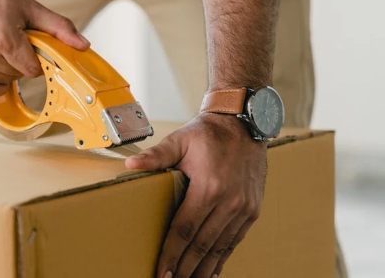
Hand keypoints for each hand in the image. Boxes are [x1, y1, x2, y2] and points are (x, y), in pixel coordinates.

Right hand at [0, 0, 89, 98]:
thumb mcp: (30, 8)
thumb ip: (59, 28)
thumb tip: (83, 45)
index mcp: (3, 38)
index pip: (32, 70)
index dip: (35, 61)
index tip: (29, 47)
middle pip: (16, 76)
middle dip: (19, 62)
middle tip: (10, 40)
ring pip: (1, 82)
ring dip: (4, 70)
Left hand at [125, 112, 266, 277]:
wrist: (244, 122)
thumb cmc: (208, 132)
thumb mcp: (180, 140)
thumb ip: (157, 155)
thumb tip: (131, 164)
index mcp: (208, 187)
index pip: (184, 230)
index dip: (171, 254)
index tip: (161, 272)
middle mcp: (229, 202)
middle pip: (201, 245)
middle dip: (184, 268)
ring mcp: (244, 208)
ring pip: (220, 247)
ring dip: (204, 269)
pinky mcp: (252, 210)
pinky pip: (235, 241)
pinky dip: (223, 258)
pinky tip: (212, 272)